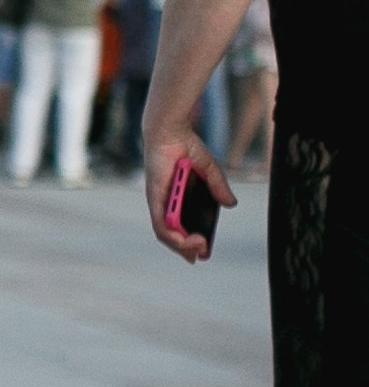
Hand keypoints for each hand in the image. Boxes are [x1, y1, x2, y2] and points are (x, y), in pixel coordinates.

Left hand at [145, 120, 233, 262]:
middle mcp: (166, 203)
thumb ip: (218, 188)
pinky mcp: (155, 197)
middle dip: (187, 249)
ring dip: (182, 246)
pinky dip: (172, 235)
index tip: (204, 253)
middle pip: (172, 235)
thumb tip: (231, 204)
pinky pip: (160, 222)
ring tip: (198, 249)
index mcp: (178, 198)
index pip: (180, 227)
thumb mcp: (209, 171)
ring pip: (165, 234)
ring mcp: (159, 201)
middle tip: (202, 254)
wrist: (171, 131)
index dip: (190, 242)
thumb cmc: (185, 148)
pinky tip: (184, 242)